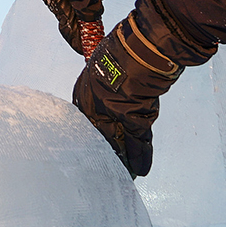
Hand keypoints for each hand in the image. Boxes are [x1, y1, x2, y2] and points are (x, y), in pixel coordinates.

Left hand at [71, 6, 207, 177]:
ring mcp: (114, 116)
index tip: (87, 148)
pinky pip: (138, 144)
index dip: (87, 136)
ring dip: (122, 160)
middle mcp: (95, 109)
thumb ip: (99, 83)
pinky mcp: (134, 121)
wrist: (136, 51)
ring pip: (118, 144)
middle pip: (98, 137)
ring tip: (125, 175)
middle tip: (101, 170)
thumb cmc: (118, 52)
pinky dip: (141, 158)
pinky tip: (141, 171)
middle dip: (101, 153)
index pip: (83, 122)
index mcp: (84, 94)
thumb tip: (103, 87)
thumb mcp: (98, 67)